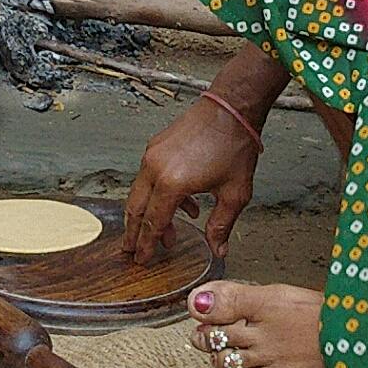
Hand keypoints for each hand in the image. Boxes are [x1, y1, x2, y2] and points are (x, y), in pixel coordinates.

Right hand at [122, 97, 263, 263]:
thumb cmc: (235, 145)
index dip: (147, 244)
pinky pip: (149, 177)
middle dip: (134, 233)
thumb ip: (221, 224)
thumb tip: (217, 249)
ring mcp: (152, 155)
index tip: (142, 259)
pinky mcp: (156, 146)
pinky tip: (183, 204)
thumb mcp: (234, 193)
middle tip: (132, 251)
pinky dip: (158, 194)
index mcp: (172, 184)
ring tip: (165, 232)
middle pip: (136, 209)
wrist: (231, 107)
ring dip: (149, 214)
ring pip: (140, 193)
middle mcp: (155, 169)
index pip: (153, 223)